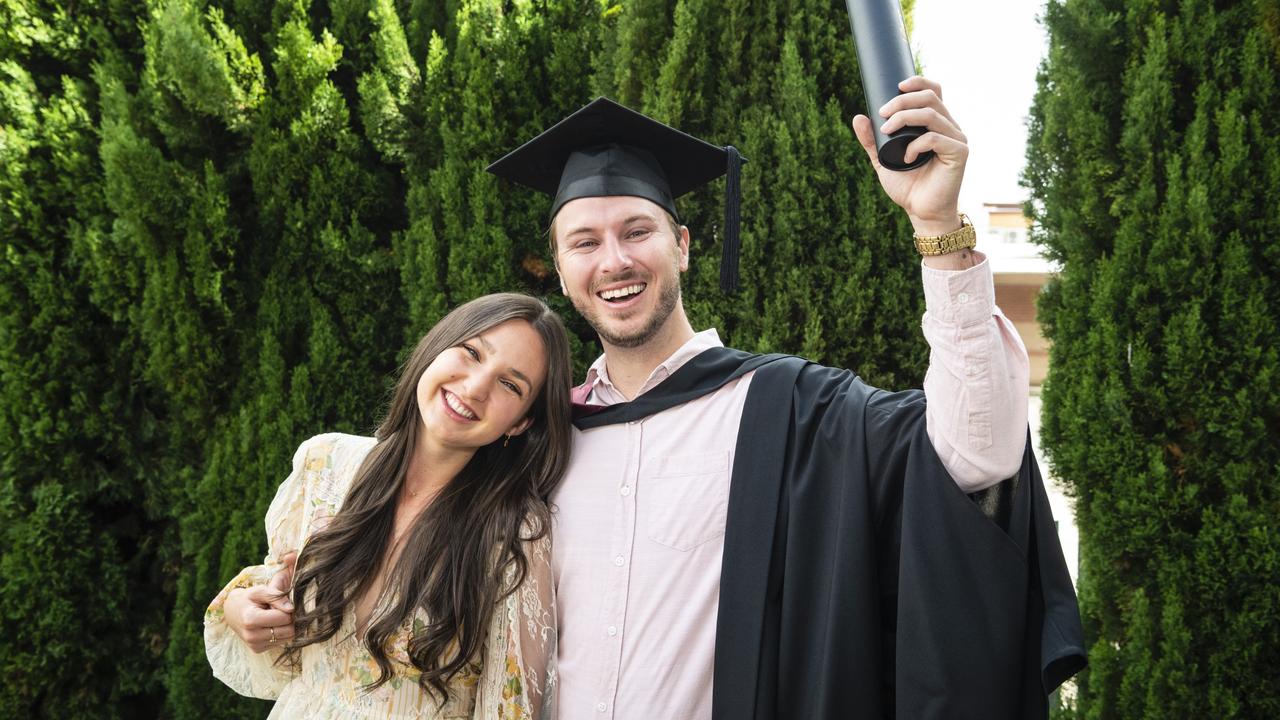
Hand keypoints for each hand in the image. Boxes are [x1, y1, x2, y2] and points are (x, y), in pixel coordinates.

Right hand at [223, 551, 297, 653]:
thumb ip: (276, 597)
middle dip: (289, 619)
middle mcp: (252, 636)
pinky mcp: (257, 649)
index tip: (281, 604)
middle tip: (281, 611)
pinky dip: (280, 634)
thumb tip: (291, 609)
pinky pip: (281, 643)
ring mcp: (254, 645)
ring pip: (287, 638)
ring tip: (275, 618)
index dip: (288, 609)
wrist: (232, 612)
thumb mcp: (260, 591)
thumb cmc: (248, 599)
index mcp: (251, 619)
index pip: (285, 618)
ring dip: (286, 627)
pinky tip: (271, 626)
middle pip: (288, 630)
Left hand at [852, 76, 966, 235]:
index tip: (897, 86)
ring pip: (932, 114)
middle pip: (930, 98)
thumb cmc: (908, 187)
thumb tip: (858, 117)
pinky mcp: (959, 153)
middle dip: (903, 101)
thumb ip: (872, 141)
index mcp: (936, 124)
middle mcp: (950, 127)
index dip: (918, 82)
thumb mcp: (883, 160)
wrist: (921, 213)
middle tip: (882, 113)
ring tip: (886, 131)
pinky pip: (935, 138)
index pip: (934, 91)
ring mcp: (957, 139)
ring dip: (905, 118)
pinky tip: (906, 157)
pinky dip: (916, 145)